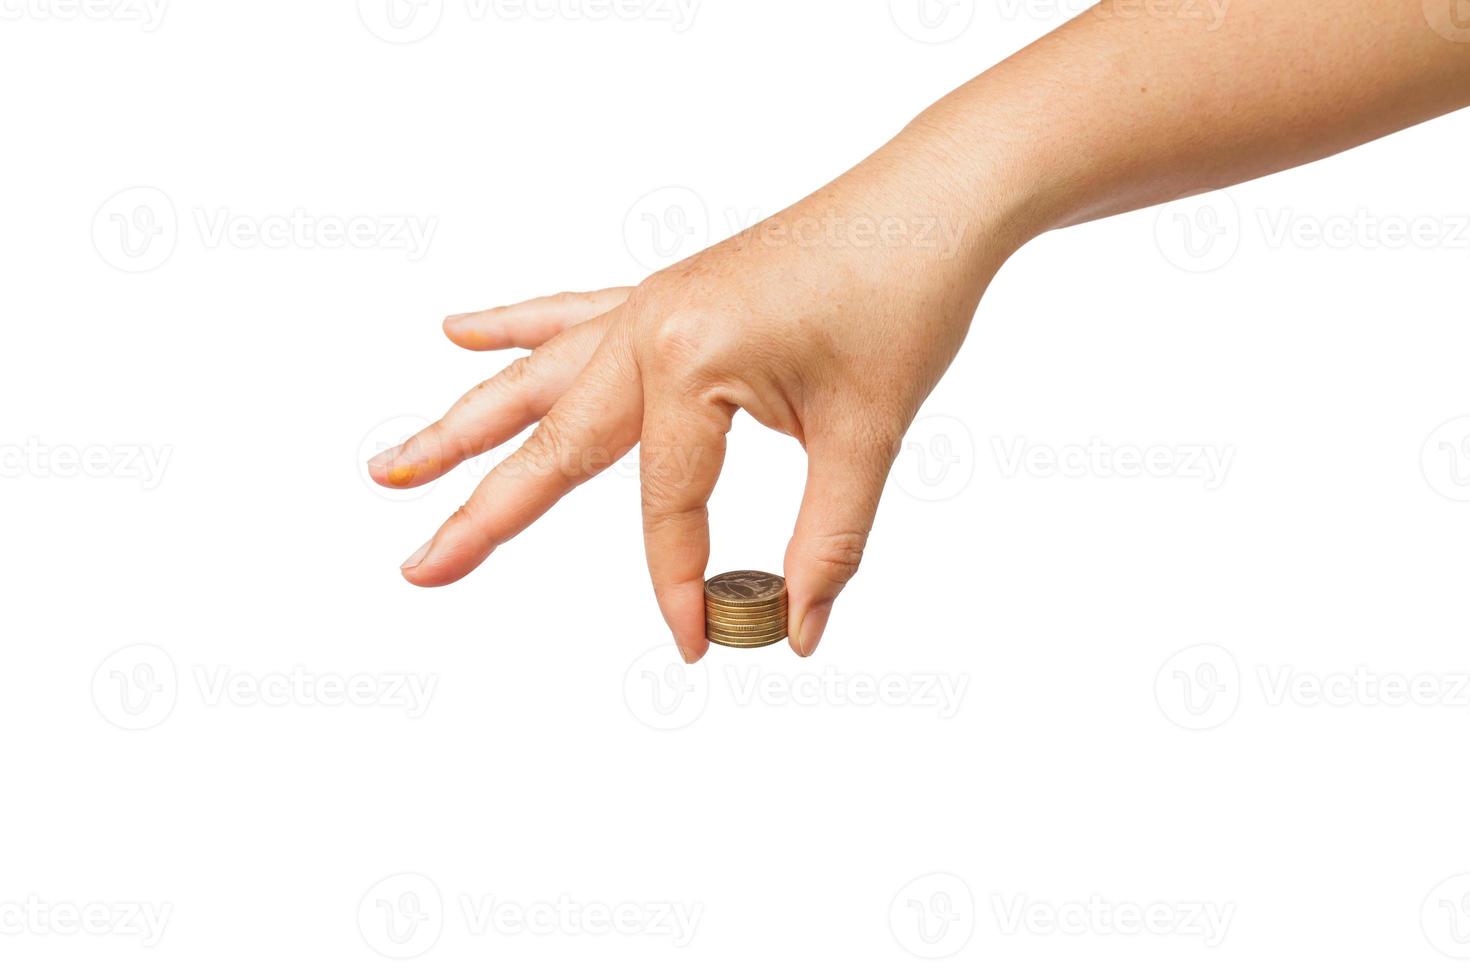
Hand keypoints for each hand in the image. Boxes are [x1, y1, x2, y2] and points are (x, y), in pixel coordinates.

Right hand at [368, 167, 1008, 661]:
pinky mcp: (666, 296)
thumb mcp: (866, 434)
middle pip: (552, 442)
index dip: (681, 583)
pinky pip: (569, 315)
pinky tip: (457, 331)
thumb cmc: (904, 298)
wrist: (931, 202)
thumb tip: (797, 628)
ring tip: (391, 466)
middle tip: (418, 567)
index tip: (695, 641)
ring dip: (462, 422)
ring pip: (535, 377)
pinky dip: (514, 327)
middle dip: (482, 512)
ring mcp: (650, 306)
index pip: (668, 506)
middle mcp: (650, 328)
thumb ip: (827, 542)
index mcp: (689, 362)